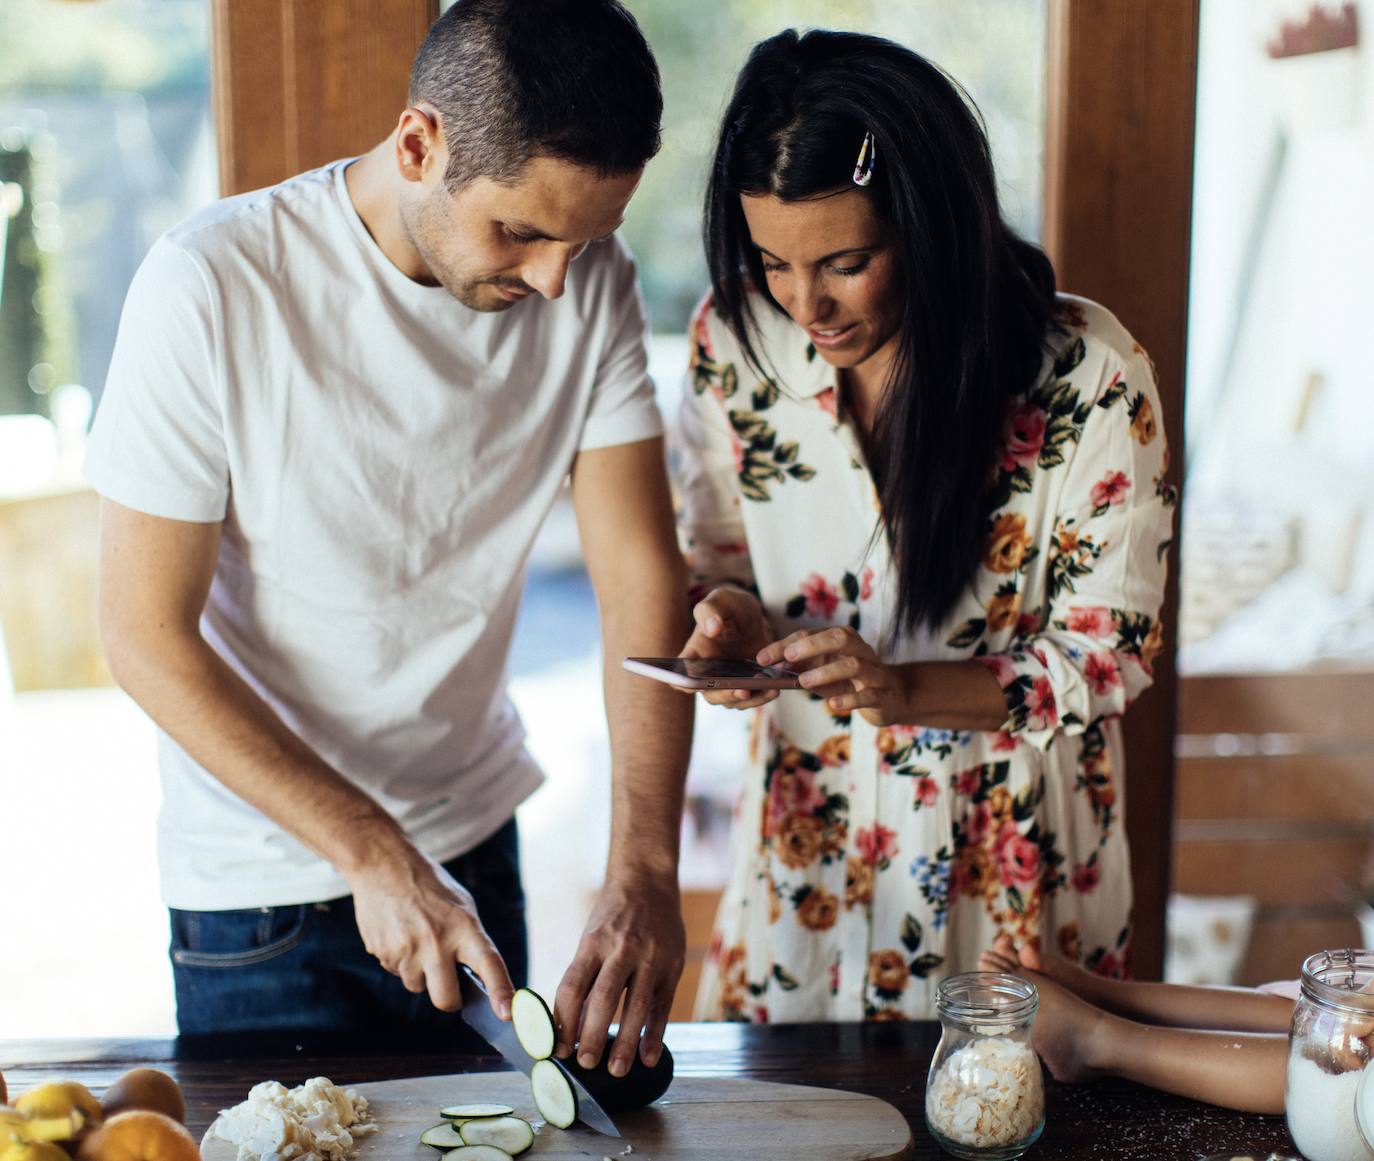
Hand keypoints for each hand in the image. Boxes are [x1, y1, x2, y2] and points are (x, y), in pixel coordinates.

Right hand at [349, 851, 513, 1018]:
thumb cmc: (429, 885)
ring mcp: (406, 950)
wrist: (382, 865)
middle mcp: (436, 942)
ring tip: (418, 940)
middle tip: (450, 986)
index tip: (508, 1015)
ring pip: (417, 986)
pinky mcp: (382, 953)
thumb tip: (478, 979)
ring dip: (421, 974)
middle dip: (450, 999)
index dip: (501, 992)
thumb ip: (470, 940)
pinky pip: (396, 972)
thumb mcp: (461, 905)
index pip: (488, 964)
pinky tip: (400, 934)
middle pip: (445, 999)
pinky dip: (401, 961)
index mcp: (463, 926)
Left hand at [552, 873, 684, 1075]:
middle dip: (591, 1035)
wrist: (648, 882)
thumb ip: (585, 977)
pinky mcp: (672, 966)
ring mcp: (650, 958)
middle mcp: (621, 949)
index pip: (573, 987)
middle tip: (584, 1064)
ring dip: (624, 1042)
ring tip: (615, 1070)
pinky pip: (663, 1005)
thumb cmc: (612, 916)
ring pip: (636, 1006)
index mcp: (593, 943)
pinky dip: (655, 1034)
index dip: (563, 1020)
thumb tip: (569, 1024)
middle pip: (603, 999)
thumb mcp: (592, 937)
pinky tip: (648, 1057)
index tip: (558, 1047)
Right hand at [680, 586, 778, 708]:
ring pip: (732, 701)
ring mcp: (725, 683)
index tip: (693, 684)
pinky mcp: (744, 686)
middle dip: (725, 694)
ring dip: (750, 699)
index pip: (680, 674)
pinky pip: (751, 699)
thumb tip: (712, 629)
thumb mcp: (721, 600)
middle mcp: (706, 673)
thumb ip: (711, 610)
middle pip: (709, 694)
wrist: (751, 617)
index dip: (682, 682)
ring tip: (768, 689)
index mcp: (693, 654)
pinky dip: (763, 696)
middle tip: (742, 689)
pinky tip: (775, 688)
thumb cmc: (730, 607)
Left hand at [758, 626, 913, 725]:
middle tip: (788, 657)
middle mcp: (861, 650)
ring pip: (854, 665)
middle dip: (812, 644)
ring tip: (804, 682)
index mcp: (843, 640)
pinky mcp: (883, 695)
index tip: (762, 658)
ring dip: (827, 672)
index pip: (811, 634)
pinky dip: (850, 699)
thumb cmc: (851, 682)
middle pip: (839, 637)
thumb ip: (801, 668)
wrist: (893, 696)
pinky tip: (833, 704)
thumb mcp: (824, 672)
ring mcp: (874, 672)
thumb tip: (772, 668)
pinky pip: (868, 694)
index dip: (785, 645)